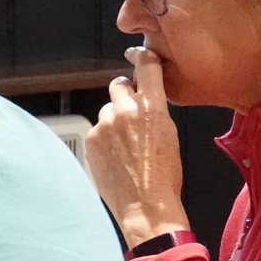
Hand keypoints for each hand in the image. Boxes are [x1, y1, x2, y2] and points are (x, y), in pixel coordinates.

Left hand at [85, 47, 191, 247]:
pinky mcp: (91, 139)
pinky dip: (103, 139)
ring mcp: (105, 124)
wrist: (145, 204)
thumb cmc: (164, 175)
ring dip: (112, 121)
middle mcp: (126, 110)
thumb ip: (154, 111)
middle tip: (128, 111)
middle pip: (118, 85)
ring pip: (106, 111)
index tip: (139, 56)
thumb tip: (144, 100)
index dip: (142, 58)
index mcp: (153, 107)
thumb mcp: (169, 134)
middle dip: (123, 93)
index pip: (146, 66)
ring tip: (124, 146)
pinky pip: (97, 130)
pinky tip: (115, 157)